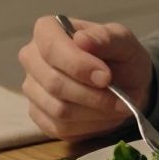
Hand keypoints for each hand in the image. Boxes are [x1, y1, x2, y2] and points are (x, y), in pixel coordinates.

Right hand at [18, 16, 153, 140]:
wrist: (126, 82)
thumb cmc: (120, 55)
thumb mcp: (122, 40)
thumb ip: (105, 38)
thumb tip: (82, 39)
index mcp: (47, 31)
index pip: (51, 48)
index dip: (78, 65)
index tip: (106, 77)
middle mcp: (32, 58)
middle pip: (53, 83)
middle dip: (92, 95)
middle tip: (120, 98)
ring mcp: (32, 89)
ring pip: (58, 110)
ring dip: (94, 112)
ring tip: (117, 106)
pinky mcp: (39, 116)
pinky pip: (60, 128)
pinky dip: (89, 126)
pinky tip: (104, 116)